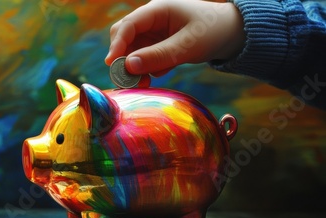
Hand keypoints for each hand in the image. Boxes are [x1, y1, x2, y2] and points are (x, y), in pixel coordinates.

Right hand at [105, 0, 245, 76]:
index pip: (128, 25)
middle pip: (124, 36)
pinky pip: (144, 57)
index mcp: (158, 9)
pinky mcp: (158, 44)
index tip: (112, 65)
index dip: (117, 44)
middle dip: (123, 58)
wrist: (232, 34)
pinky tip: (160, 73)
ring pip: (132, 50)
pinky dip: (147, 68)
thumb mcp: (187, 46)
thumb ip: (158, 56)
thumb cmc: (213, 32)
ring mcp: (154, 32)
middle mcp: (151, 19)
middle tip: (127, 80)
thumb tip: (128, 66)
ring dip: (135, 67)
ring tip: (143, 83)